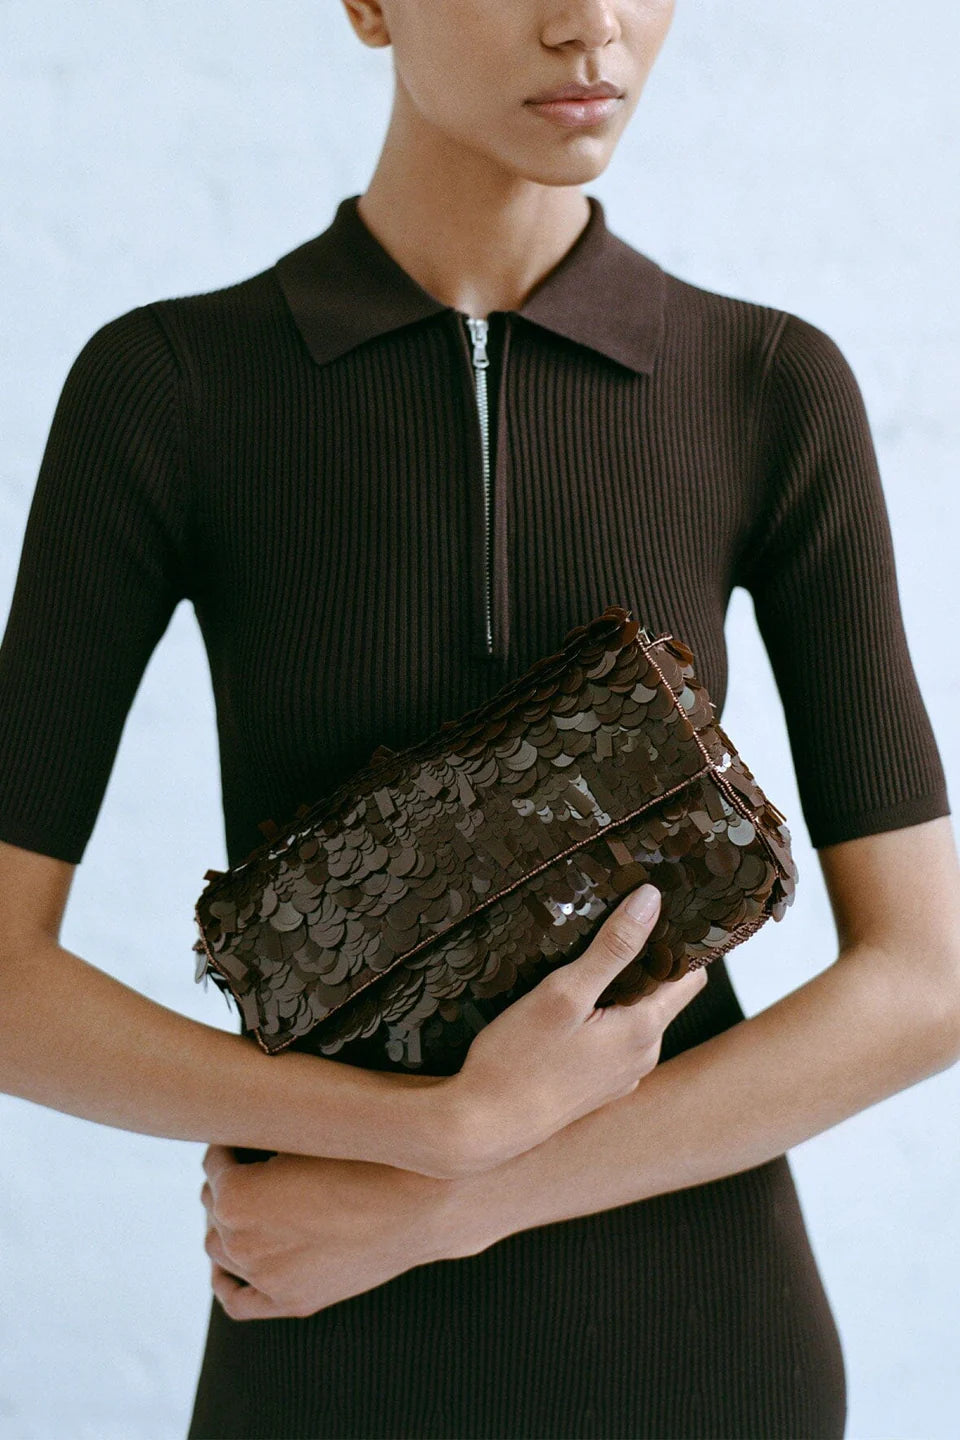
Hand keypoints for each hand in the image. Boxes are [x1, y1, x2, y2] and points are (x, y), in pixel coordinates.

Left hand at [200, 1143, 459, 1320]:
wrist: (424, 1200)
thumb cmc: (373, 1156)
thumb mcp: (309, 1131)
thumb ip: (267, 1132)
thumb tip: (247, 1122)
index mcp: (236, 1196)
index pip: (214, 1163)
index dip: (231, 1143)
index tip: (247, 1133)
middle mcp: (241, 1242)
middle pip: (213, 1206)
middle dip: (228, 1180)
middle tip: (253, 1160)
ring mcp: (266, 1278)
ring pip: (220, 1250)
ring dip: (227, 1223)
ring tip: (250, 1202)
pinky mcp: (293, 1300)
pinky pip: (238, 1301)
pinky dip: (226, 1281)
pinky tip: (229, 1264)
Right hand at [450, 884, 707, 1173]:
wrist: (482, 1127)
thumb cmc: (518, 1061)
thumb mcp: (563, 993)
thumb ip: (612, 948)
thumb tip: (651, 901)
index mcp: (644, 1030)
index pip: (690, 975)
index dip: (680, 942)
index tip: (660, 911)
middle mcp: (643, 1056)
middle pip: (661, 994)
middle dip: (645, 960)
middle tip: (613, 922)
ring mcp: (621, 1076)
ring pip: (635, 1016)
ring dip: (620, 989)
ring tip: (588, 958)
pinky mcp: (597, 1087)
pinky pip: (613, 1039)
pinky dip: (602, 1017)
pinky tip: (570, 1005)